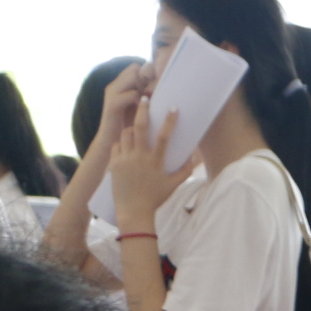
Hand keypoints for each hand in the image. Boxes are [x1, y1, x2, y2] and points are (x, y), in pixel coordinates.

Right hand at [89, 61, 151, 161]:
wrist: (110, 144)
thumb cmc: (128, 127)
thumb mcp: (137, 108)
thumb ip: (146, 97)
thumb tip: (167, 91)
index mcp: (119, 85)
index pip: (135, 67)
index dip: (146, 73)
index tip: (155, 88)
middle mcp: (114, 86)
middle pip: (135, 69)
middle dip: (146, 79)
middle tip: (152, 95)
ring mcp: (112, 93)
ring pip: (133, 77)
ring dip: (144, 87)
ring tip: (148, 102)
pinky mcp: (113, 104)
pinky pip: (133, 94)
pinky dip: (141, 101)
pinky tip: (144, 110)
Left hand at [109, 105, 189, 232]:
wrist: (133, 211)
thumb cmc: (155, 198)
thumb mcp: (174, 185)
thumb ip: (186, 170)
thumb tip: (196, 157)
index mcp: (155, 162)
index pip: (164, 136)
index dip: (169, 121)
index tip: (172, 108)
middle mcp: (139, 157)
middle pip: (139, 127)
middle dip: (142, 110)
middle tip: (144, 99)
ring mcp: (125, 159)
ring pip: (126, 134)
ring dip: (130, 128)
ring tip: (135, 127)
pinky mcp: (114, 163)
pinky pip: (117, 145)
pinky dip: (121, 142)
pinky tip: (126, 144)